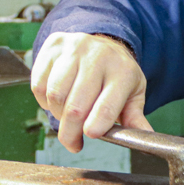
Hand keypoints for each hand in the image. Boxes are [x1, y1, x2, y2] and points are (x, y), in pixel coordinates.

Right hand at [30, 32, 152, 152]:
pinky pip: (38, 84)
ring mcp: (73, 49)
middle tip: (74, 143)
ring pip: (54, 96)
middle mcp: (98, 57)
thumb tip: (144, 137)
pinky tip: (57, 100)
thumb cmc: (117, 73)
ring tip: (68, 117)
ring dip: (57, 115)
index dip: (96, 127)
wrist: (103, 42)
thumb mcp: (133, 92)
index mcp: (123, 72)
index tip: (90, 136)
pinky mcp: (53, 47)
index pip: (106, 106)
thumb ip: (135, 117)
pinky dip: (44, 101)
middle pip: (75, 107)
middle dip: (71, 132)